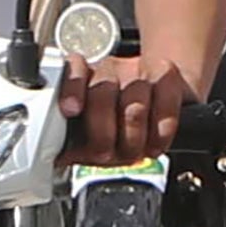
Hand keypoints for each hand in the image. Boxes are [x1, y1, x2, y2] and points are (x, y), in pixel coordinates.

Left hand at [62, 51, 190, 165]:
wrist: (158, 101)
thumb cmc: (116, 124)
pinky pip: (165, 107)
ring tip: (131, 154)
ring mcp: (139, 69)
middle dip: (103, 135)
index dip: (71, 90)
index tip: (70, 110)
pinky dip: (160, 134)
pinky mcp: (167, 76)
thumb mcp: (88, 132)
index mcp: (82, 78)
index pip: (72, 72)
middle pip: (102, 96)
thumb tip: (58, 158)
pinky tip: (154, 145)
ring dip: (132, 140)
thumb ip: (71, 141)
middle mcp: (109, 68)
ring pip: (133, 108)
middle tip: (104, 155)